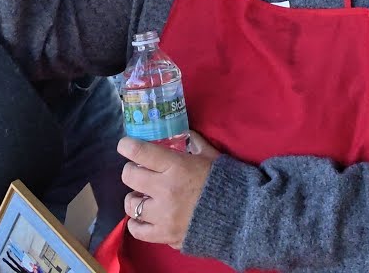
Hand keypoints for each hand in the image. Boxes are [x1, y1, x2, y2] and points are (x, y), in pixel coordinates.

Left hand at [119, 133, 219, 248]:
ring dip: (134, 197)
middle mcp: (165, 189)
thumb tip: (184, 133)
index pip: (139, 152)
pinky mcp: (165, 235)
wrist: (243, 218)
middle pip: (129, 176)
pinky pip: (137, 230)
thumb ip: (195, 143)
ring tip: (142, 196)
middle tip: (139, 171)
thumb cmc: (227, 183)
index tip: (125, 146)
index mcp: (177, 166)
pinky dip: (136, 223)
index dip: (127, 146)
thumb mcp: (211, 156)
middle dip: (131, 170)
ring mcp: (163, 215)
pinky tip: (143, 218)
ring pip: (130, 204)